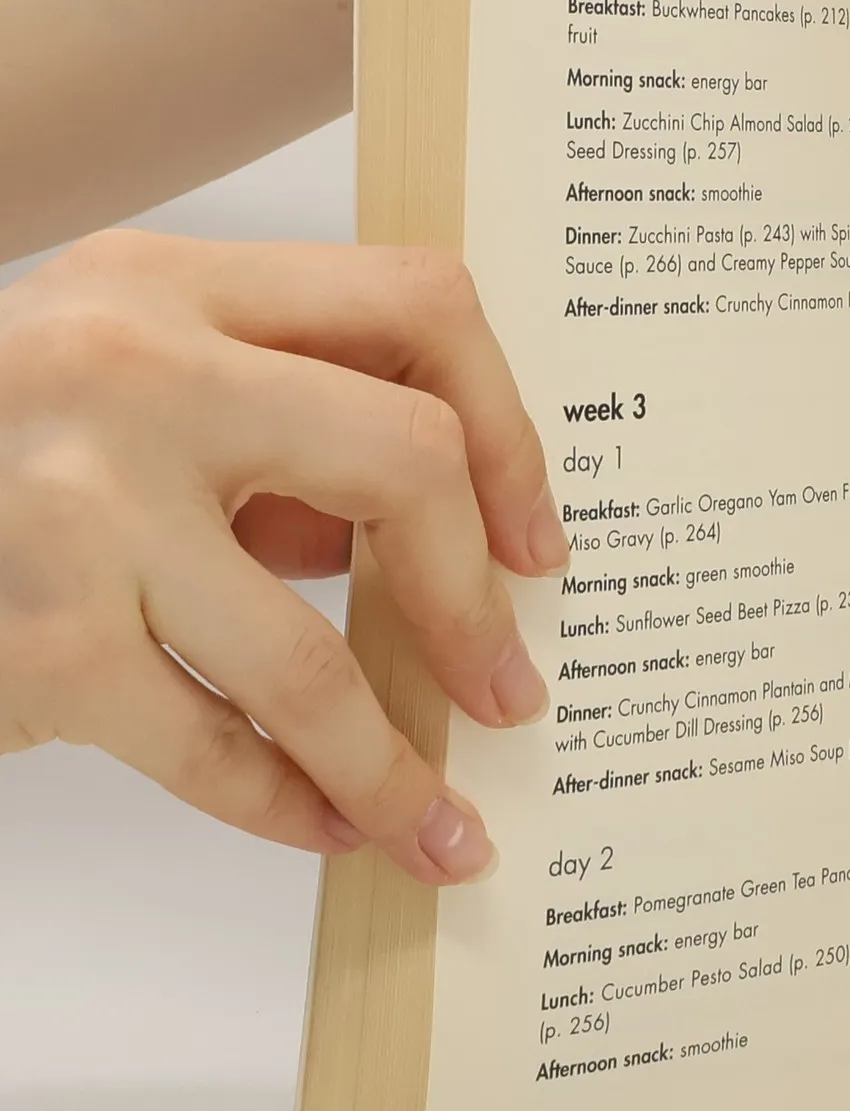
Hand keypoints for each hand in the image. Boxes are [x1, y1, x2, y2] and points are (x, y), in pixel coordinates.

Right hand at [0, 232, 564, 881]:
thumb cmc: (1, 457)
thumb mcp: (132, 389)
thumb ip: (279, 437)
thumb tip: (444, 559)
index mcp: (176, 284)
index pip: (418, 306)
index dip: (509, 430)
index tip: (536, 540)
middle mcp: (132, 368)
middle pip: (403, 459)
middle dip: (475, 599)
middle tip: (509, 689)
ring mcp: (79, 506)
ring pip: (309, 655)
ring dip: (392, 763)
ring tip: (440, 822)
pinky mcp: (40, 640)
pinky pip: (210, 746)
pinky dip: (286, 802)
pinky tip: (326, 826)